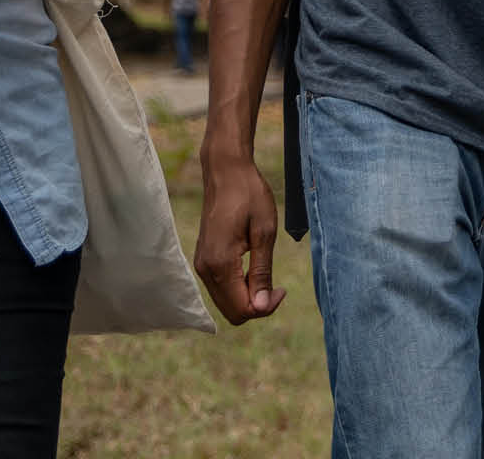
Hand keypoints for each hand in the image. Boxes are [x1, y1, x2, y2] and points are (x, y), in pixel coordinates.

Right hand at [194, 151, 286, 323]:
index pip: (242, 310)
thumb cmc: (249, 195)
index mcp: (220, 263)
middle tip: (277, 285)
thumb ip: (261, 272)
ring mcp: (201, 265)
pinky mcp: (203, 259)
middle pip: (232, 313)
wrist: (225, 171)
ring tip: (265, 273)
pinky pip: (221, 289)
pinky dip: (238, 288)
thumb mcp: (264, 232)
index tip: (282, 288)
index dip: (266, 307)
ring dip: (248, 297)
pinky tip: (252, 269)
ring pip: (226, 303)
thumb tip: (261, 307)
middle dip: (257, 306)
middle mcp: (205, 269)